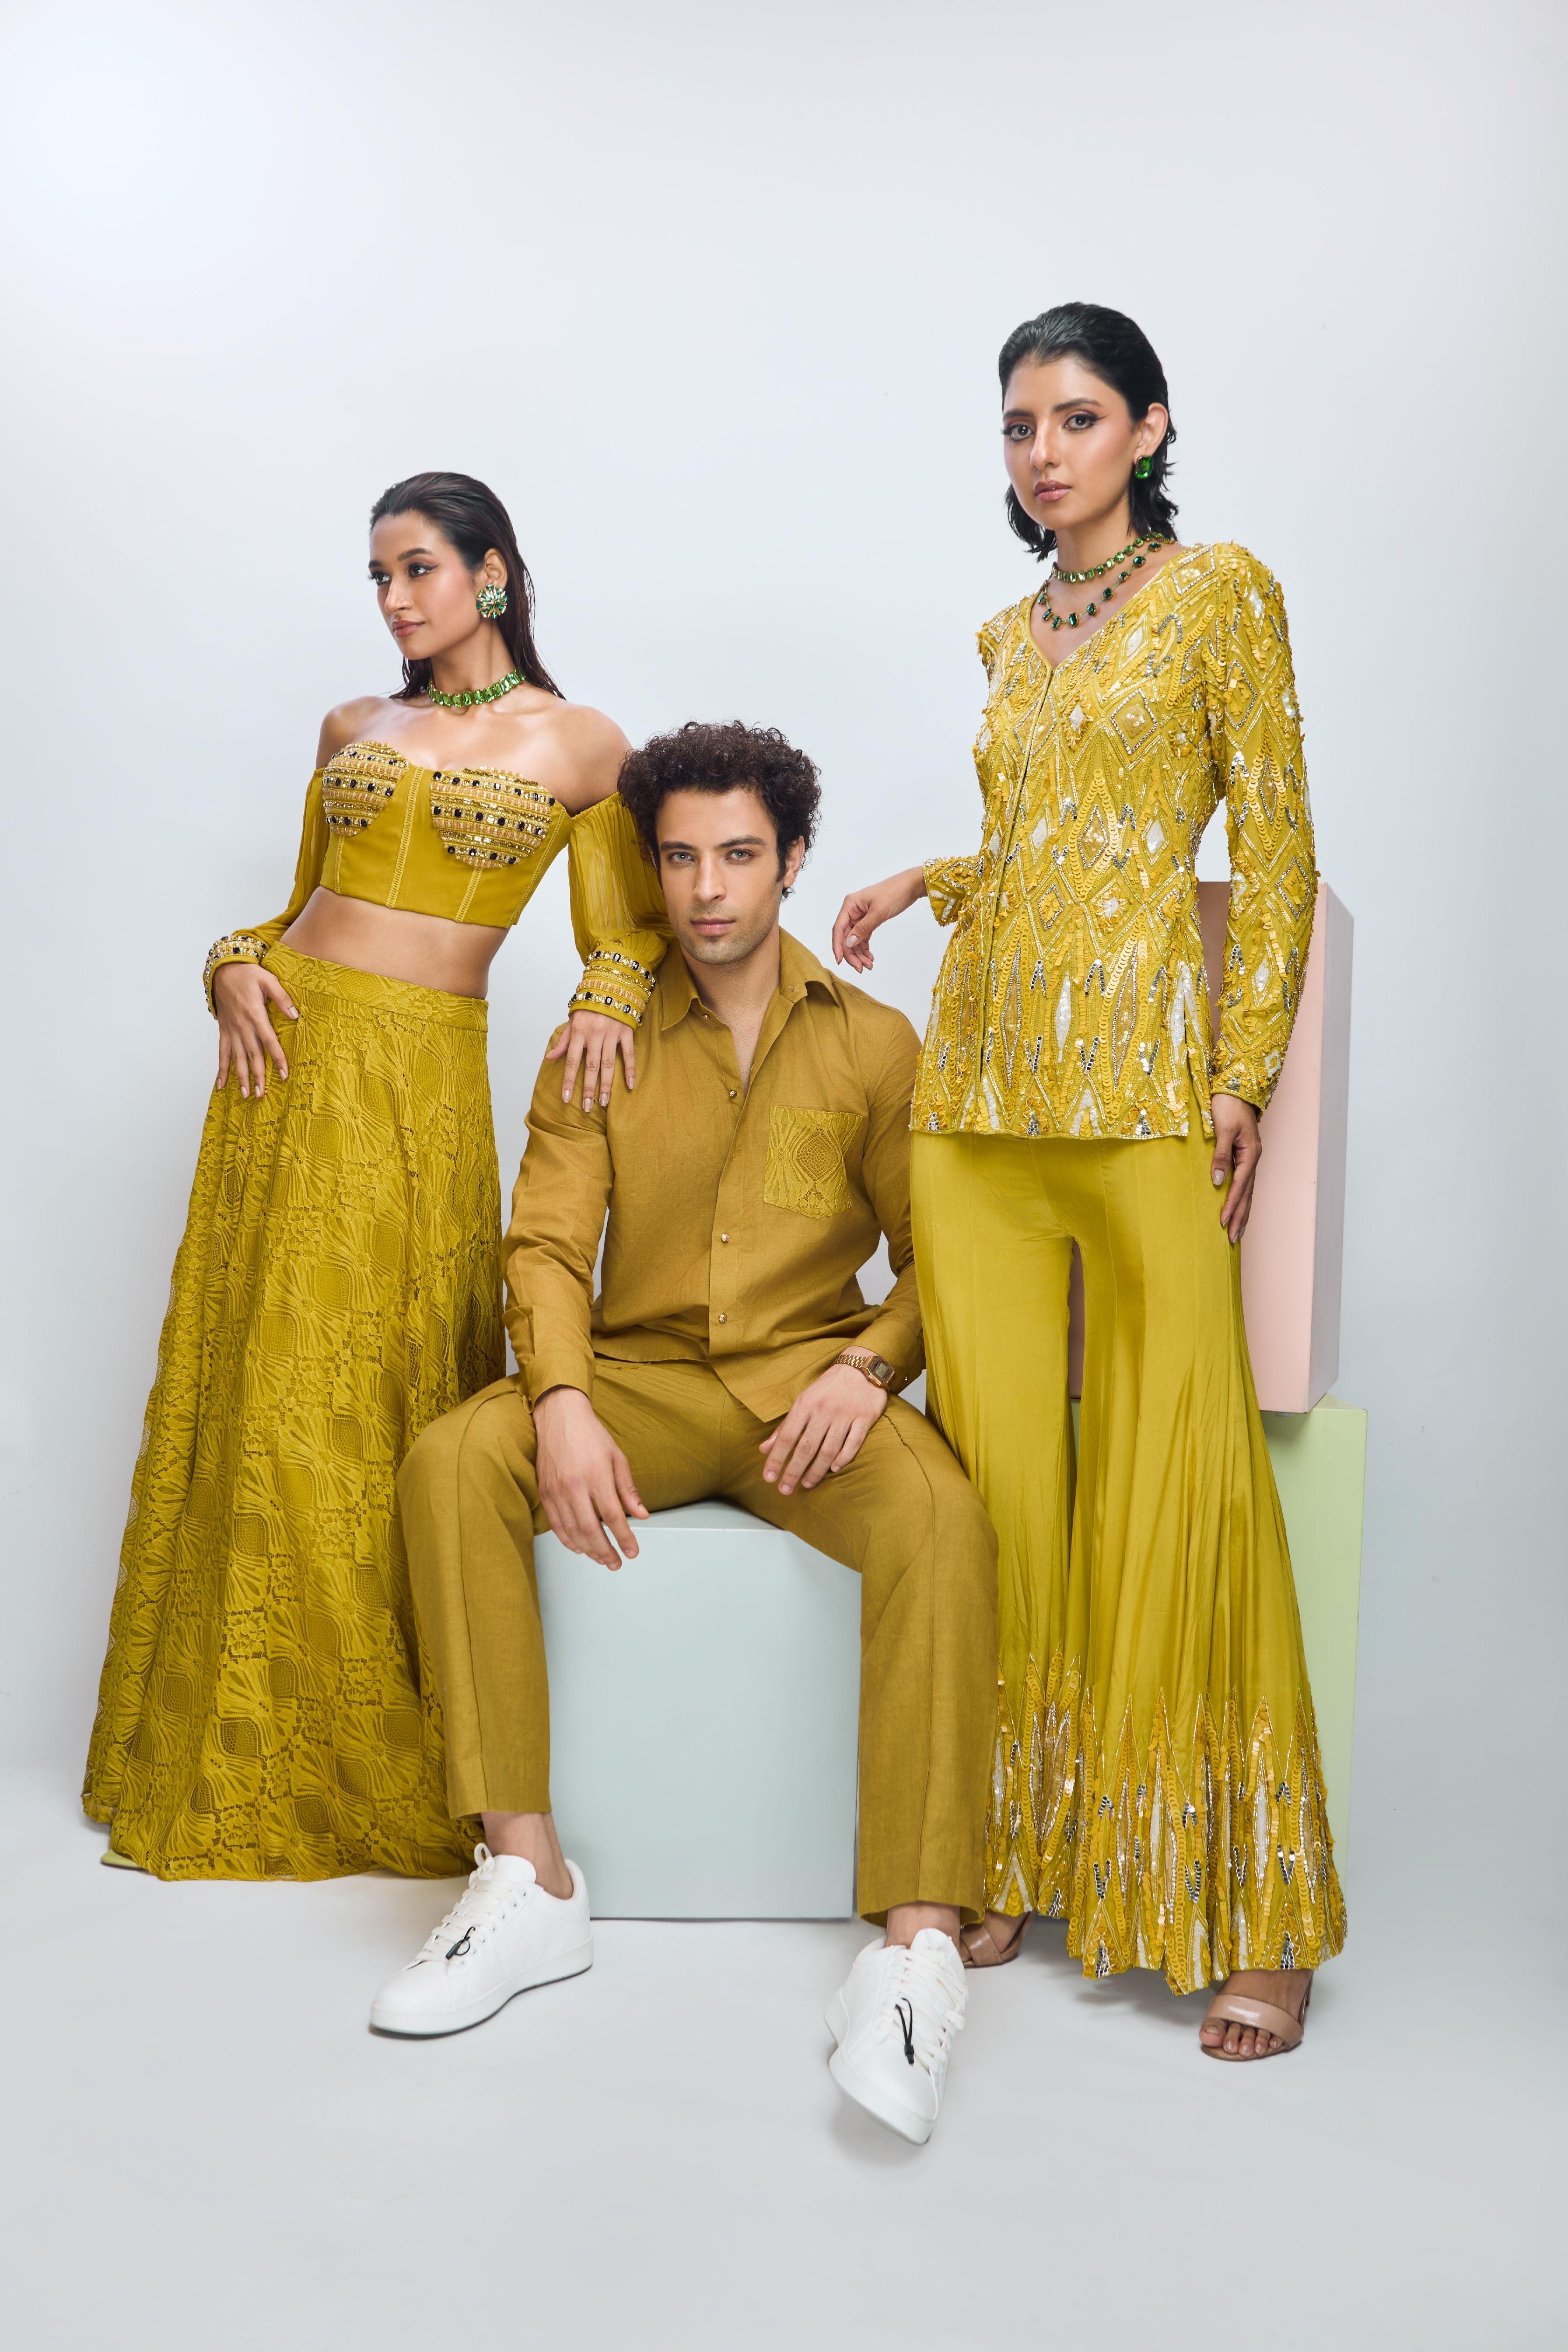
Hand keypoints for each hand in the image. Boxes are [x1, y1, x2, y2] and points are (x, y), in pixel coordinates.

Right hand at [213, 962, 296, 1098]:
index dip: (277, 1058)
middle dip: (258, 1076)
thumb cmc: (247, 974)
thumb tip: (295, 1014)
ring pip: (237, 1058)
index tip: (284, 1074)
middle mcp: (242, 1026)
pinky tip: (222, 1085)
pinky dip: (221, 1070)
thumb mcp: (268, 980)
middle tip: (262, 1094)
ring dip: (241, 1078)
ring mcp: (231, 1030)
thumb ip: (282, 997)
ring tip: (246, 1095)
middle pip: (252, 1055)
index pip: (269, 1041)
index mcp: (255, 1015)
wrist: (223, 970)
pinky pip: (222, 1053)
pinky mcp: (224, 1031)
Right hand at [534, 1385, 648, 1568]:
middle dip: (606, 1551)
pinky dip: (567, 1540)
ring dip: (588, 1550)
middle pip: (591, 1529)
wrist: (559, 1417)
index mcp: (596, 1475)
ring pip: (572, 1531)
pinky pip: (555, 1524)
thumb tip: (641, 1514)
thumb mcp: (617, 1457)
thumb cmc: (590, 1435)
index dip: (624, 1538)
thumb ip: (628, 1489)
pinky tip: (579, 1547)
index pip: (613, 1516)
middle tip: (616, 1563)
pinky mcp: (545, 1492)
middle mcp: (574, 1485)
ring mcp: (557, 1490)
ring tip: (601, 1559)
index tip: (632, 1551)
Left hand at [544, 1009, 637, 1109]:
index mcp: (579, 1033)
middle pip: (590, 1066)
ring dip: (606, 1085)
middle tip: (587, 1107)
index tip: (567, 1098)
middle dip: (588, 1089)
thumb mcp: (572, 1022)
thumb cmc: (588, 1006)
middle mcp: (594, 1034)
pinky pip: (629, 1054)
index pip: (572, 1062)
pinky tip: (629, 1085)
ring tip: (604, 1102)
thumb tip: (549, 1058)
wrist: (609, 985)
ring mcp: (611, 1034)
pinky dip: (630, 1070)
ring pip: (608, 1064)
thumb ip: (563, 1042)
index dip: (569, 1081)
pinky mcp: (626, 1032)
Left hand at [758, 1363, 886, 1495]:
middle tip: (785, 1490)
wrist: (861, 1368)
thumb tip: (764, 1448)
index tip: (769, 1477)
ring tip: (806, 1484)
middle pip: (806, 1447)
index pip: (787, 1436)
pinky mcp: (864, 1418)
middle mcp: (824, 1411)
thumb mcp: (802, 1401)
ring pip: (829, 1449)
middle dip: (793, 1471)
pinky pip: (853, 1442)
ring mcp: (845, 1415)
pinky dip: (844, 1457)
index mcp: (805, 1404)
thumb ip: (784, 1426)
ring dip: (816, 1470)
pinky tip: (834, 1469)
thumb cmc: (828, 1388)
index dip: (777, 1458)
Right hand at [831, 867, 926, 973]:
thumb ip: (863, 928)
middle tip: (860, 968)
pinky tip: (870, 957)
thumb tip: (849, 943)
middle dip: (852, 954)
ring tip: (869, 965)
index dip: (838, 946)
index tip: (840, 961)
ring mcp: (860, 916)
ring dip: (859, 953)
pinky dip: (865, 948)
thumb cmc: (895, 892)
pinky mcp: (869, 920)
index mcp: (850, 904)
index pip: (839, 928)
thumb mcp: (878, 912)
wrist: (911, 886)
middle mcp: (853, 910)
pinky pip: (863, 937)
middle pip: (846, 936)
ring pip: (854, 939)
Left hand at [1210, 1093, 1261, 1243]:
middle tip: (1233, 1239)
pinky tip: (1238, 1208)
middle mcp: (1252, 1159)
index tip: (1223, 1223)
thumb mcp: (1223, 1129)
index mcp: (1249, 1154)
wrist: (1236, 1088)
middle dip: (1240, 1217)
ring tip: (1238, 1231)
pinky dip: (1242, 1199)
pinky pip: (1245, 1183)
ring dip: (1243, 1211)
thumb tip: (1217, 1181)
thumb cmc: (1228, 1105)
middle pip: (1247, 1194)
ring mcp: (1250, 1158)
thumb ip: (1221, 1155)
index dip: (1231, 1206)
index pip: (1240, 1186)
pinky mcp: (1244, 1156)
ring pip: (1248, 1191)